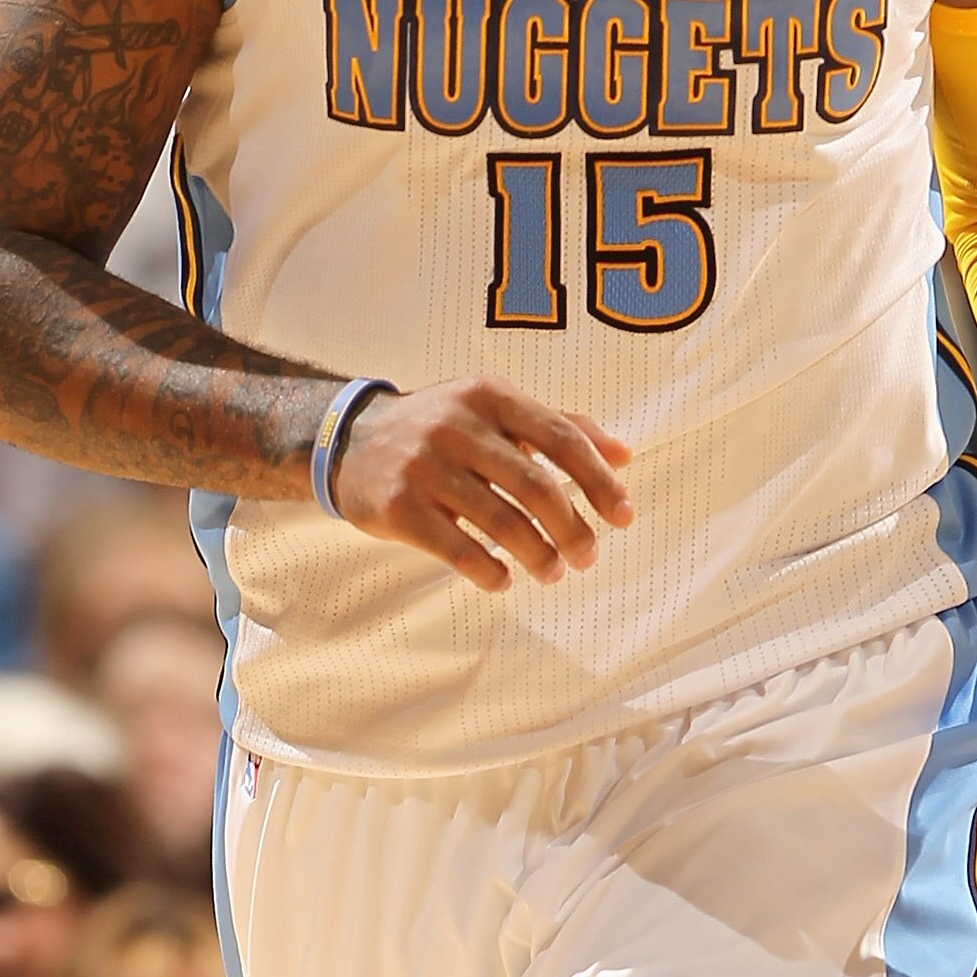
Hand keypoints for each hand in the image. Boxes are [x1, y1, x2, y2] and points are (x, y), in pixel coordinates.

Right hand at [329, 377, 633, 591]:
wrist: (351, 441)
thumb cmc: (442, 430)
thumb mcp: (495, 411)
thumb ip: (559, 426)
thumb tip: (625, 455)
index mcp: (490, 396)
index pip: (561, 437)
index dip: (598, 481)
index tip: (624, 517)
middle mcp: (457, 425)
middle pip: (535, 485)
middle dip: (572, 528)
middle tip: (590, 558)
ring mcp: (426, 466)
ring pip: (501, 523)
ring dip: (538, 556)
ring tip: (553, 573)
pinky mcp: (400, 507)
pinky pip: (458, 550)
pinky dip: (489, 571)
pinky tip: (504, 580)